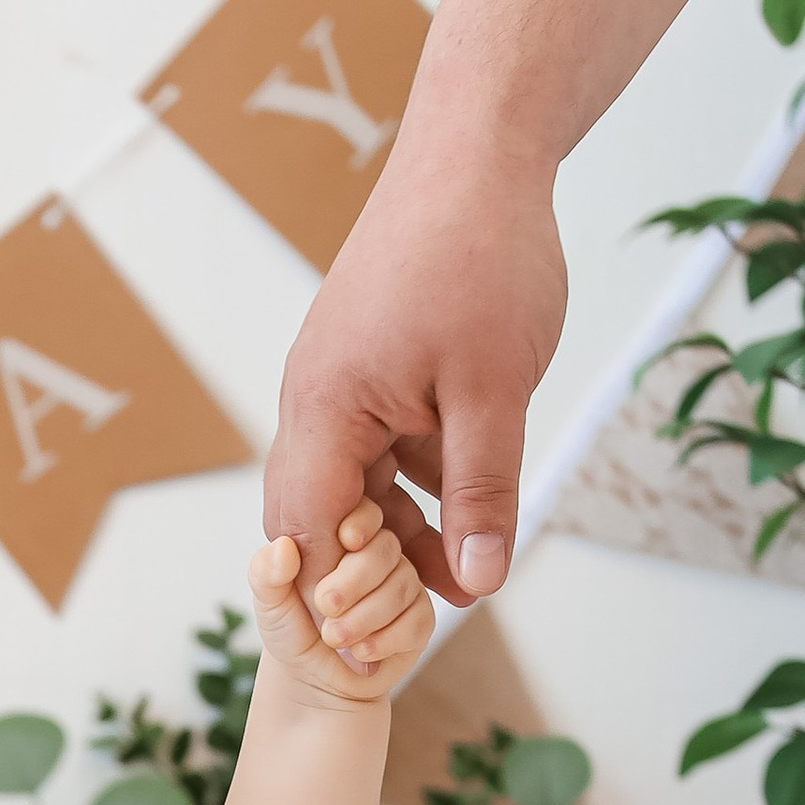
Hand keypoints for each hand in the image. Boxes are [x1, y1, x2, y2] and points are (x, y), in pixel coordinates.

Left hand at [244, 503, 432, 703]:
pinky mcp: (420, 619)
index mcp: (344, 537)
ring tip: (334, 638)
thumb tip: (282, 548)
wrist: (312, 678)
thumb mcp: (270, 603)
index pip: (365, 513)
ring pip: (402, 587)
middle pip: (386, 548)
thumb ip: (267, 574)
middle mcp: (380, 555)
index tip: (345, 541)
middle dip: (354, 580)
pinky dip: (385, 640)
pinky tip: (361, 652)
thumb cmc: (293, 631)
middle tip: (325, 606)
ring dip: (364, 617)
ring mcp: (404, 584)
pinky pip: (417, 620)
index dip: (361, 522)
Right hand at [263, 152, 566, 603]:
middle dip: (358, 578)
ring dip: (393, 533)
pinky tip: (462, 506)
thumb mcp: (496, 394)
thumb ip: (483, 495)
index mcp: (327, 411)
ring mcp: (337, 380)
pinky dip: (409, 484)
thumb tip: (477, 584)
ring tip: (454, 575)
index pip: (309, 539)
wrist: (479, 153)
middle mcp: (313, 399)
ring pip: (349, 484)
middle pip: (313, 520)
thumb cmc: (482, 259)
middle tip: (412, 624)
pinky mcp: (366, 364)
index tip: (381, 652)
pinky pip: (373, 446)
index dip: (340, 603)